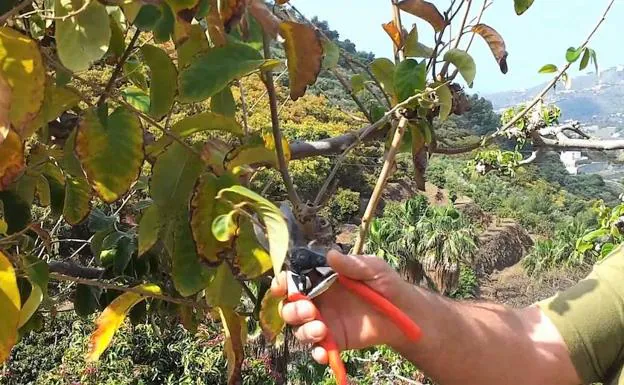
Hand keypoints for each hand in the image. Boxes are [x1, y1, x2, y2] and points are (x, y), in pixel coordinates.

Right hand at [271, 249, 414, 364]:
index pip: (294, 279)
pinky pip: (318, 349)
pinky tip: (324, 352)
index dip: (283, 282)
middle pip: (290, 306)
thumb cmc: (387, 284)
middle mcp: (318, 300)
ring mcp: (325, 321)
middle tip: (309, 311)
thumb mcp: (373, 268)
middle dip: (292, 309)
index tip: (281, 285)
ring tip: (321, 330)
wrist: (405, 313)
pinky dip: (317, 352)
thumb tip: (330, 255)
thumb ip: (352, 264)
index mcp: (322, 279)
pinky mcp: (335, 341)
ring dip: (304, 330)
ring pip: (299, 329)